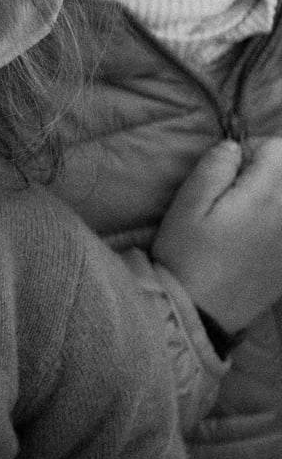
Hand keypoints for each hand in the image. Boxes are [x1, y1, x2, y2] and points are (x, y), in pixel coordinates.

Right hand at [156, 137, 281, 332]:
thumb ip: (213, 168)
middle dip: (266, 174)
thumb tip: (233, 146)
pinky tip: (255, 238)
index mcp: (265, 196)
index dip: (252, 150)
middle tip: (234, 193)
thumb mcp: (186, 206)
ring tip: (245, 215)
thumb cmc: (187, 255)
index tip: (228, 170)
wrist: (201, 312)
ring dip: (272, 197)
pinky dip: (275, 221)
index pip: (278, 149)